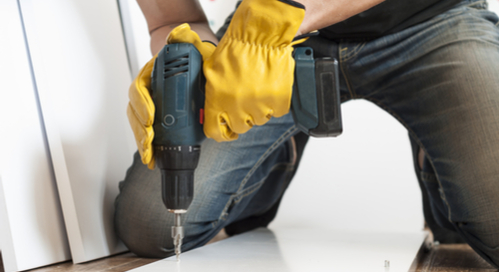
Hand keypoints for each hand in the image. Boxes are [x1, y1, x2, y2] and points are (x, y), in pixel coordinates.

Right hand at [127, 24, 215, 168]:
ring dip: (142, 140)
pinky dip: (148, 144)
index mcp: (152, 74)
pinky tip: (151, 157)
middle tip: (150, 142)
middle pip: (135, 110)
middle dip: (141, 129)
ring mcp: (149, 101)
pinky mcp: (157, 113)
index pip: (140, 89)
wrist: (193, 52)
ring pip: (138, 122)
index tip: (151, 117)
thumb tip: (185, 39)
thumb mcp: (191, 47)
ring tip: (149, 155)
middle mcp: (147, 88)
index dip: (143, 104)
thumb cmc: (193, 53)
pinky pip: (146, 129)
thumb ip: (187, 44)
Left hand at [202, 0, 307, 141]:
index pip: (215, 132)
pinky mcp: (278, 100)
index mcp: (218, 100)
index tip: (226, 130)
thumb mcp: (211, 71)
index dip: (221, 133)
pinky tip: (270, 88)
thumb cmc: (235, 49)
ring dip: (260, 108)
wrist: (259, 36)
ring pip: (260, 120)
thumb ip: (211, 94)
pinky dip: (276, 102)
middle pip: (240, 127)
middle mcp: (237, 106)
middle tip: (245, 102)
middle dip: (242, 117)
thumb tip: (212, 113)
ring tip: (258, 89)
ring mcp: (259, 104)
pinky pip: (277, 111)